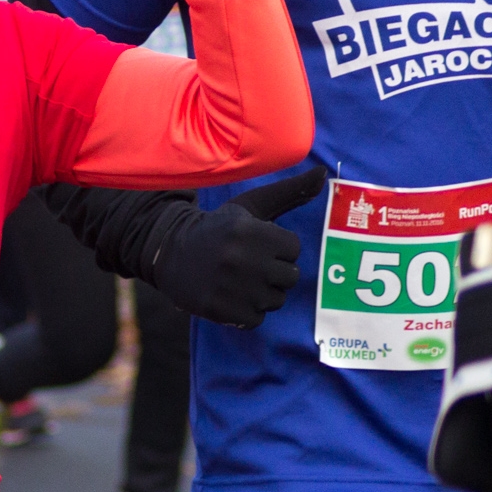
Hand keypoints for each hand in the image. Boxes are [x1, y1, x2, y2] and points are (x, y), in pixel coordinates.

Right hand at [152, 167, 324, 327]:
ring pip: (276, 299)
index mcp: (249, 230)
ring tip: (240, 280)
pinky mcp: (221, 310)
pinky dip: (246, 311)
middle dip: (275, 271)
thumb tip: (322, 172)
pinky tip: (230, 295)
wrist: (169, 251)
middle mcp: (242, 259)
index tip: (257, 244)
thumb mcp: (250, 205)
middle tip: (250, 264)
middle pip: (290, 276)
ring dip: (262, 292)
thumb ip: (289, 191)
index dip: (278, 246)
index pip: (294, 248)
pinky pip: (256, 319)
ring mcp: (231, 287)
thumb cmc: (219, 227)